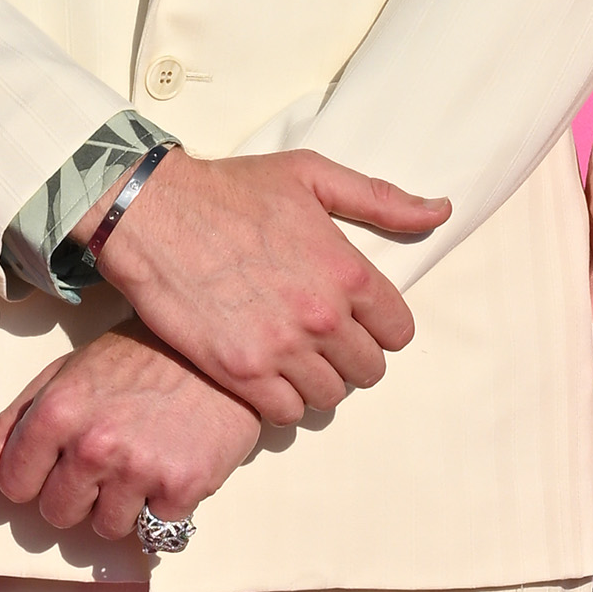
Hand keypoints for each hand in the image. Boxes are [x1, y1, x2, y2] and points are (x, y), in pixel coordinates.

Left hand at [0, 331, 262, 551]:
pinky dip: (163, 510)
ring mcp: (138, 469)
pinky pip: (155, 532)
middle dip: (78, 494)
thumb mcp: (61, 380)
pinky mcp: (183, 488)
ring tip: (143, 462)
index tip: (64, 455)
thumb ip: (6, 431)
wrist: (218, 350)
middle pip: (57, 515)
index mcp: (55, 414)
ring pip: (105, 528)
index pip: (14, 486)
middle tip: (110, 457)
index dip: (37, 475)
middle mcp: (92, 445)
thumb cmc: (135, 360)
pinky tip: (173, 468)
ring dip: (121, 506)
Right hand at [94, 146, 448, 426]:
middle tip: (320, 342)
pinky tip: (265, 377)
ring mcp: (282, 349)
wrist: (152, 213)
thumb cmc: (230, 189)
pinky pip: (285, 415)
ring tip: (292, 360)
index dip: (378, 328)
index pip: (398, 332)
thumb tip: (439, 210)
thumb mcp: (312, 176)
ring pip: (329, 397)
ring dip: (316, 383)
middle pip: (368, 370)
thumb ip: (380, 199)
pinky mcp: (241, 372)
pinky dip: (280, 402)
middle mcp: (323, 317)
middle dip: (349, 358)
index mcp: (349, 273)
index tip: (353, 320)